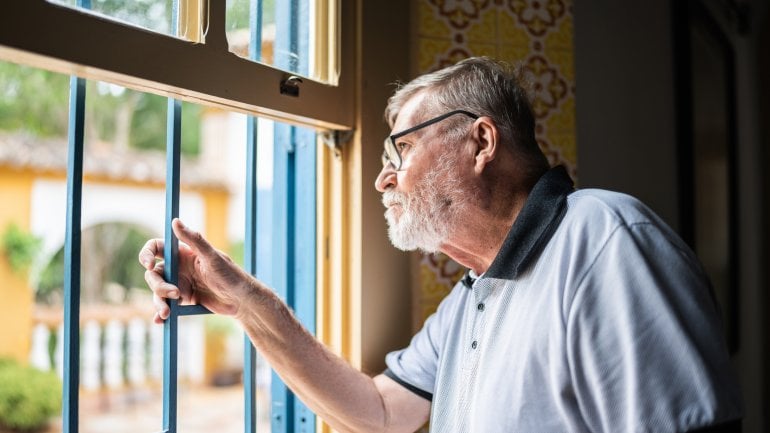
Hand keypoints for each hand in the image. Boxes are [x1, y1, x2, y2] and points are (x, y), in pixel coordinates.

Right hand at [138, 218, 254, 323]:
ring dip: (159, 302)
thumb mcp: (212, 257)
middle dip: (158, 285)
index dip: (147, 254)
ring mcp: (179, 283)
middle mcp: (178, 267)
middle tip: (175, 294)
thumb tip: (175, 221)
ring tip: (167, 313)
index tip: (149, 264)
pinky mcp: (182, 299)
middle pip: (154, 273)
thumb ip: (194, 240)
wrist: (240, 300)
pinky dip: (160, 313)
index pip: (156, 248)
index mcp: (183, 253)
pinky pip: (166, 305)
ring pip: (158, 291)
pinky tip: (160, 320)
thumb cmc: (230, 274)